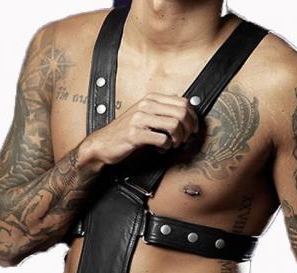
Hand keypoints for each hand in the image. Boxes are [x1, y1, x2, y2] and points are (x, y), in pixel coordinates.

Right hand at [83, 92, 198, 164]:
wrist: (103, 143)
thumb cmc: (126, 131)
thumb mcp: (145, 115)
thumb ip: (162, 111)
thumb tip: (186, 111)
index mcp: (151, 98)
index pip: (183, 102)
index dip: (193, 117)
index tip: (193, 129)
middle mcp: (146, 105)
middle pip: (181, 113)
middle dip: (188, 129)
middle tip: (184, 139)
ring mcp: (139, 119)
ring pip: (174, 125)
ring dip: (178, 139)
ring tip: (173, 145)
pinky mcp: (135, 134)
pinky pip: (162, 139)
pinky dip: (166, 147)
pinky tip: (161, 149)